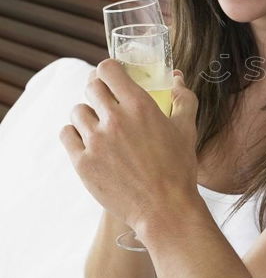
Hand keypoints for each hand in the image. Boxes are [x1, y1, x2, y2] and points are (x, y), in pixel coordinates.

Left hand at [60, 59, 199, 231]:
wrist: (163, 208)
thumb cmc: (178, 168)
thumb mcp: (186, 129)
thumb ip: (183, 98)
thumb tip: (177, 78)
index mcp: (140, 106)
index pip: (108, 69)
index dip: (109, 69)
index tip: (113, 75)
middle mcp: (114, 120)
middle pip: (91, 87)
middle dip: (100, 90)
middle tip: (107, 100)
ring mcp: (95, 141)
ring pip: (77, 111)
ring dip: (88, 113)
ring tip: (99, 125)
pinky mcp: (83, 162)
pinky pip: (67, 135)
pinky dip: (75, 134)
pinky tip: (88, 140)